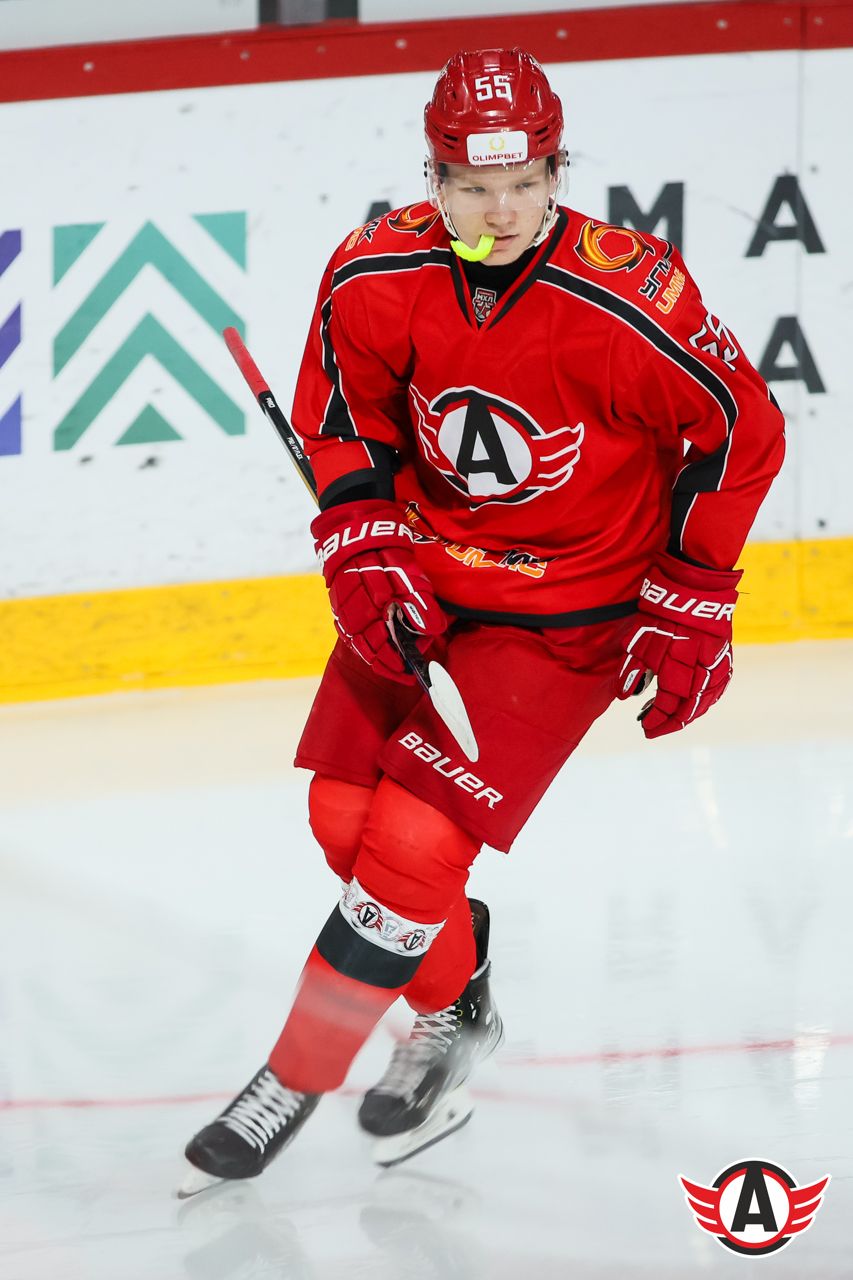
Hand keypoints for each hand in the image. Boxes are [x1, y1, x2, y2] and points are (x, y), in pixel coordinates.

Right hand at [311, 498, 446, 682]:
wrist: (354, 530)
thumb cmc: (385, 552)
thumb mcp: (409, 575)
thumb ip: (420, 604)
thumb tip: (432, 630)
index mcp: (371, 612)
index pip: (384, 651)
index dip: (398, 665)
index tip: (412, 672)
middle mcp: (353, 617)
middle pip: (370, 652)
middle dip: (388, 663)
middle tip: (404, 669)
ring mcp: (342, 612)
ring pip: (358, 645)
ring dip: (376, 656)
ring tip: (392, 663)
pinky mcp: (338, 606)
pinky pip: (349, 633)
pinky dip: (363, 644)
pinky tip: (375, 645)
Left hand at [617, 553, 740, 738]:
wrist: (694, 587)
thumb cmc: (662, 612)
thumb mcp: (639, 640)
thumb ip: (632, 671)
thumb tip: (625, 696)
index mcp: (677, 672)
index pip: (666, 708)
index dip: (654, 720)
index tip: (643, 726)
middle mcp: (700, 674)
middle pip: (687, 710)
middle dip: (670, 723)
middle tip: (655, 727)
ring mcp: (716, 665)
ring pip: (706, 701)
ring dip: (689, 714)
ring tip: (674, 718)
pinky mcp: (725, 655)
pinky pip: (719, 687)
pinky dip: (707, 700)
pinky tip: (699, 702)